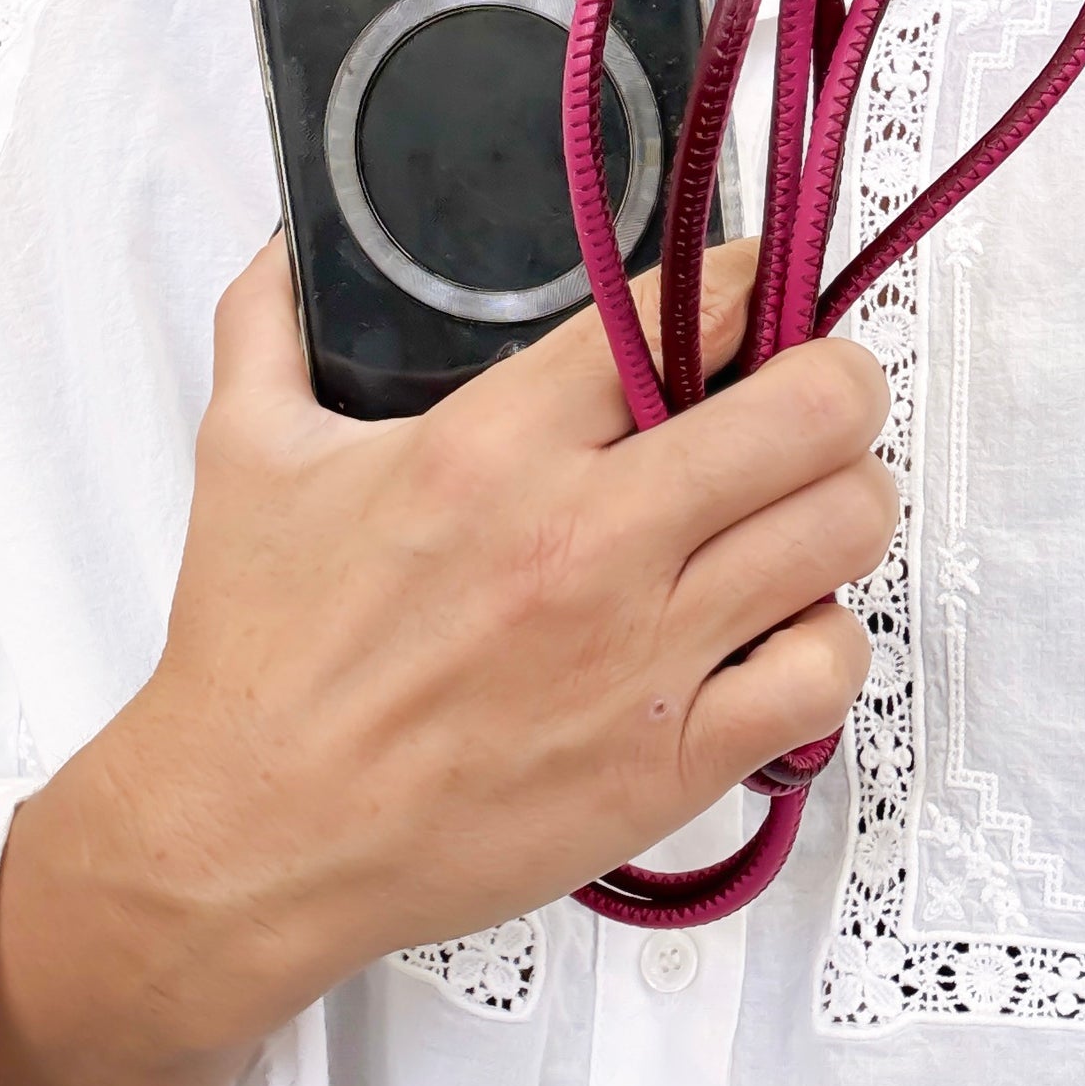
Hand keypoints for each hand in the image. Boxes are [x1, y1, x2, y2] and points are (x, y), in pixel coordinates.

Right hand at [0, 234, 892, 1085]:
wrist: (251, 837)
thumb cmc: (254, 656)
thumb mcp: (242, 455)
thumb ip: (267, 326)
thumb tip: (286, 247)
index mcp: (493, 445)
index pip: (689, 310)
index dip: (751, 284)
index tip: (755, 296)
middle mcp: (588, 538)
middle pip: (814, 410)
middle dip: (835, 385)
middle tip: (809, 403)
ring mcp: (642, 653)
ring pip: (842, 529)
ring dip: (840, 504)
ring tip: (796, 513)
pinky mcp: (671, 761)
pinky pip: (825, 671)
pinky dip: (824, 641)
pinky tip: (776, 633)